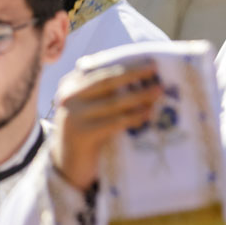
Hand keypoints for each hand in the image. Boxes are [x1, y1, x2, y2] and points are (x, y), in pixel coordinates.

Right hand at [47, 60, 162, 192]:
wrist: (68, 165)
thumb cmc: (86, 131)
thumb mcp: (89, 107)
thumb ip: (102, 91)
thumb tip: (138, 74)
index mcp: (70, 85)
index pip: (100, 68)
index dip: (125, 63)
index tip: (147, 59)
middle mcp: (69, 97)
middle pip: (107, 80)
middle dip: (134, 73)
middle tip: (155, 68)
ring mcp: (74, 115)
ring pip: (114, 101)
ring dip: (140, 95)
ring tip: (158, 91)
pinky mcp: (83, 134)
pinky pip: (115, 122)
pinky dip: (134, 117)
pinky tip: (148, 114)